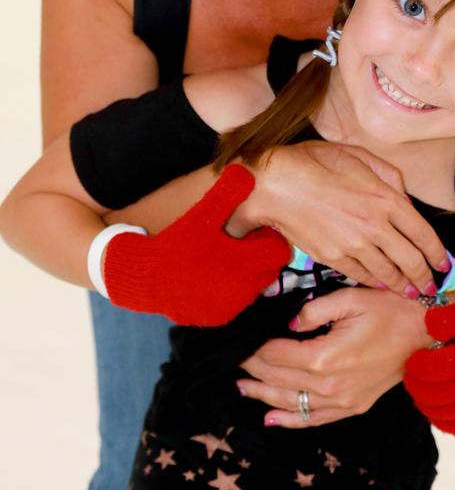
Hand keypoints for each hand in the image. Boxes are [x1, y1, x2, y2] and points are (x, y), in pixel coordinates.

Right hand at [104, 165, 290, 324]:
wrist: (141, 278)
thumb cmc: (173, 243)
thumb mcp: (201, 216)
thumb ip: (226, 194)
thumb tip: (246, 171)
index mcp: (244, 265)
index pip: (278, 252)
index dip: (267, 238)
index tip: (253, 230)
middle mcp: (242, 291)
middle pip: (268, 270)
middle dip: (259, 256)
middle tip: (239, 241)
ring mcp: (229, 307)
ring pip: (253, 287)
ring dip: (246, 273)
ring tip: (224, 256)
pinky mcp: (216, 317)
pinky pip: (235, 300)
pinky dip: (230, 288)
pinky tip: (212, 274)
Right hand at [229, 141, 450, 296]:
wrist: (276, 184)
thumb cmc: (314, 163)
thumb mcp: (358, 156)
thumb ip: (388, 176)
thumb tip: (404, 197)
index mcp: (386, 198)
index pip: (424, 233)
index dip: (438, 253)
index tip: (444, 264)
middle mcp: (375, 225)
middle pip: (411, 260)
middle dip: (426, 277)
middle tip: (432, 287)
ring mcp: (354, 245)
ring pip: (388, 273)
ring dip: (404, 285)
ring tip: (411, 292)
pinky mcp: (334, 258)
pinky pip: (362, 276)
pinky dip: (376, 283)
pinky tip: (382, 285)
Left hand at [236, 287, 431, 427]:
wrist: (426, 335)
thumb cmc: (390, 310)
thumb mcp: (351, 298)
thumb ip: (314, 310)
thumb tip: (289, 323)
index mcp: (325, 357)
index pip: (275, 355)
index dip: (254, 349)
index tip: (239, 341)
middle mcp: (329, 386)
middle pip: (278, 379)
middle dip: (253, 370)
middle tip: (233, 361)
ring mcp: (342, 401)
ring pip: (291, 403)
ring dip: (263, 395)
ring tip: (241, 387)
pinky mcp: (353, 407)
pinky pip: (314, 419)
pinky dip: (291, 420)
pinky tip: (271, 417)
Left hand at [403, 302, 454, 437]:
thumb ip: (449, 317)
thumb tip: (428, 324)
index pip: (427, 369)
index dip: (415, 363)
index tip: (415, 357)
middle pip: (426, 393)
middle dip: (414, 381)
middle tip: (414, 371)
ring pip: (431, 409)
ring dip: (422, 396)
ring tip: (425, 381)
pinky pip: (442, 423)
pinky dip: (434, 411)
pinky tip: (438, 395)